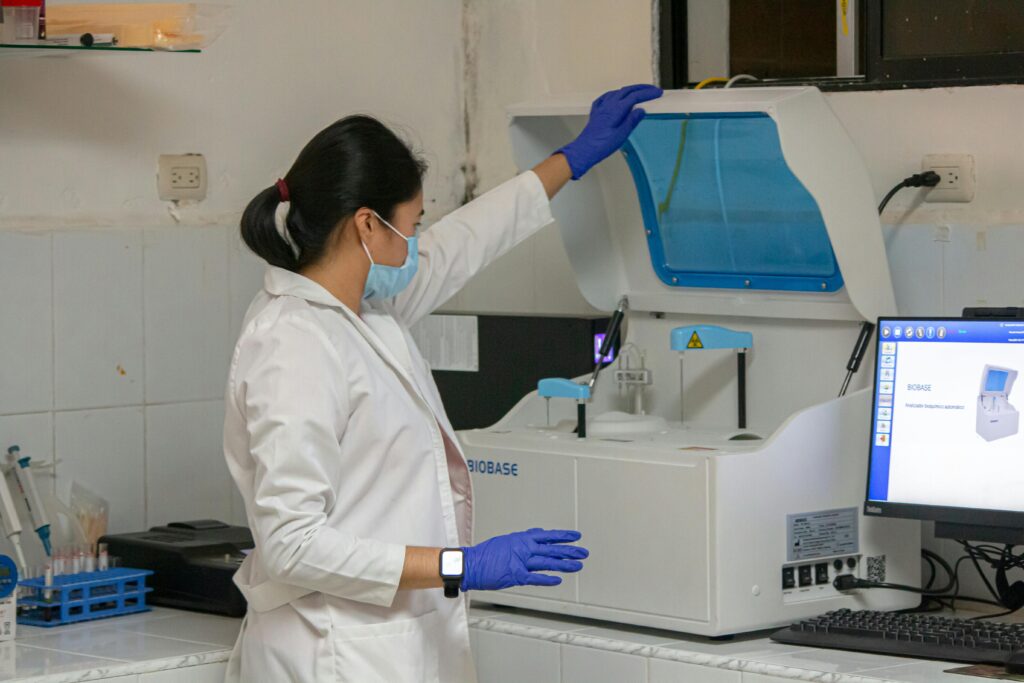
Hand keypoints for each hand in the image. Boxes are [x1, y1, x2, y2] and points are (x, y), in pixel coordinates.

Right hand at [462, 528, 588, 590]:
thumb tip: (538, 533)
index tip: (576, 536)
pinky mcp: (516, 576)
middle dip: (570, 551)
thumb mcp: (507, 540)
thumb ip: (524, 538)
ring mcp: (521, 562)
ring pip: (548, 563)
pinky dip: (548, 580)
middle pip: (552, 549)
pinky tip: (559, 580)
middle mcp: (524, 548)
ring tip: (578, 566)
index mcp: (522, 539)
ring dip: (564, 565)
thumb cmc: (486, 553)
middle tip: (583, 552)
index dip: (563, 536)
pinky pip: (536, 578)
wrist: (471, 564)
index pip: (548, 536)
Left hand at [556, 83, 662, 179]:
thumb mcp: (621, 135)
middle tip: (653, 90)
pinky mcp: (596, 112)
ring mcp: (601, 107)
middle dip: (641, 88)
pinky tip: (617, 97)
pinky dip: (615, 94)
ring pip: (617, 92)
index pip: (635, 97)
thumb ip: (632, 120)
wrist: (584, 150)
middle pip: (627, 91)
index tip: (657, 93)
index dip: (647, 94)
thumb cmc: (602, 145)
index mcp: (616, 109)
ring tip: (639, 92)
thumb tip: (641, 110)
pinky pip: (606, 97)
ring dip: (629, 90)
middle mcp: (608, 104)